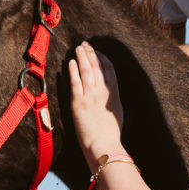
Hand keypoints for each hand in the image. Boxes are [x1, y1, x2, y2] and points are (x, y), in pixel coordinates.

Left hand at [68, 42, 123, 160]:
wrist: (103, 145)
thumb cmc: (110, 133)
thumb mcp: (117, 113)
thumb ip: (113, 99)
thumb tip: (111, 92)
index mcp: (114, 94)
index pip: (109, 70)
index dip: (103, 58)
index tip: (97, 52)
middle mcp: (103, 92)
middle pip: (97, 67)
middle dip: (91, 53)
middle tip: (85, 44)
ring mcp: (90, 96)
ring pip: (86, 71)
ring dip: (82, 57)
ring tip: (78, 48)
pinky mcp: (78, 103)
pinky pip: (75, 82)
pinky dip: (73, 70)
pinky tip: (71, 62)